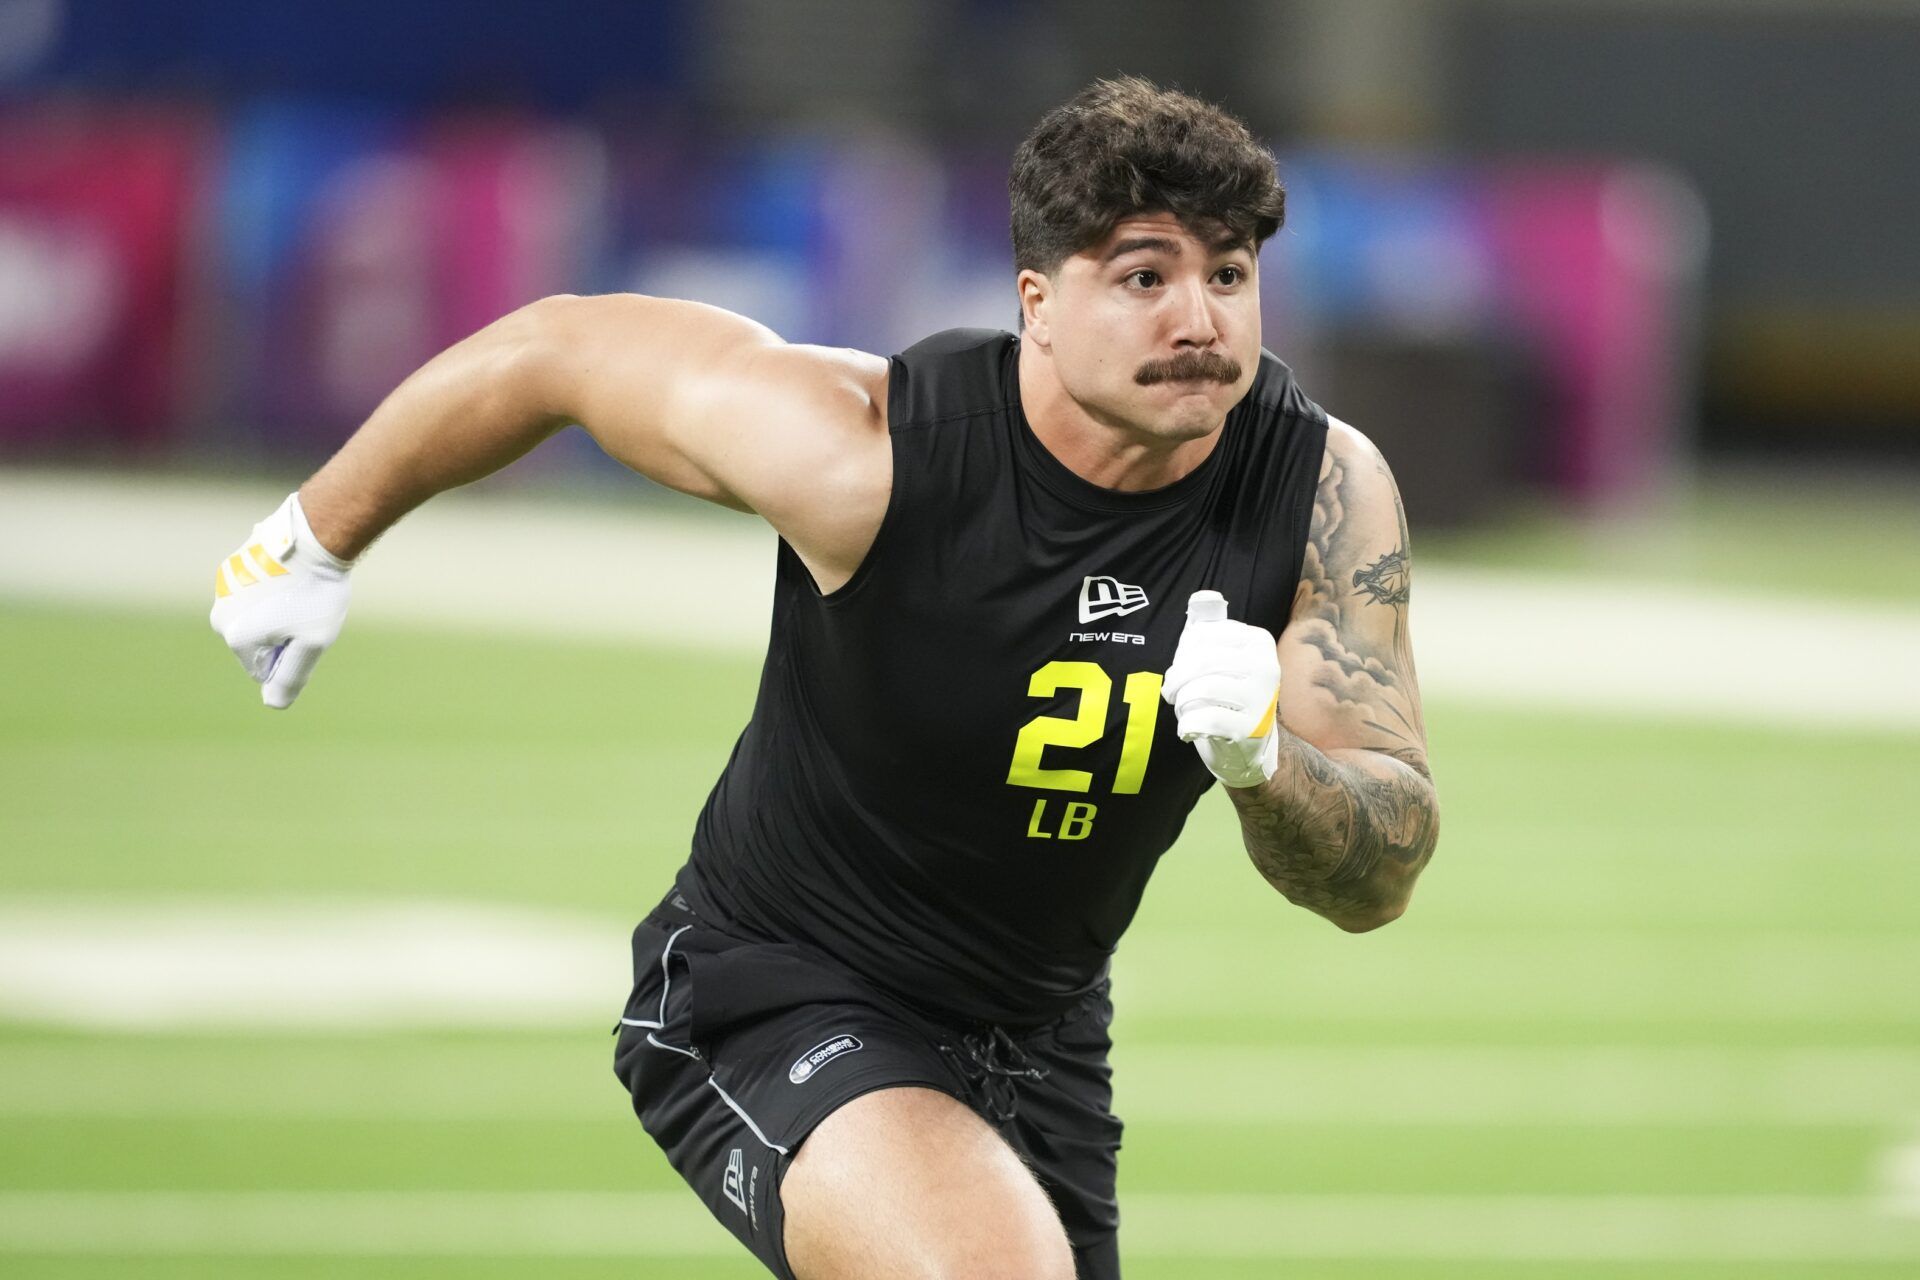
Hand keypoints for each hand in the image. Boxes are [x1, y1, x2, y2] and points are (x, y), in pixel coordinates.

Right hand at [209, 492, 352, 708]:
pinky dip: (273, 588)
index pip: (265, 670)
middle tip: (306, 610)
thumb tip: (272, 704)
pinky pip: (255, 591)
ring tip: (299, 591)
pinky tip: (291, 574)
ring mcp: (224, 588)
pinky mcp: (233, 566)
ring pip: (255, 616)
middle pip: (258, 642)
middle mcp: (220, 614)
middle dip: (283, 634)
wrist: (315, 536)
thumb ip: (291, 677)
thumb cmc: (317, 593)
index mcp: (236, 637)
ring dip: (278, 610)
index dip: (293, 655)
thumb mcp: (312, 643)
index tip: (307, 629)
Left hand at [1161, 589, 1281, 788]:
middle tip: (1170, 692)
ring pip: (1200, 690)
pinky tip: (1188, 728)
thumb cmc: (1229, 693)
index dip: (1181, 652)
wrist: (1250, 744)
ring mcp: (1262, 699)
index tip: (1180, 667)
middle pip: (1200, 662)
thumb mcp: (1223, 656)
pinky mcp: (1251, 728)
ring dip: (1181, 702)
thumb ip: (1210, 626)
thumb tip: (1203, 598)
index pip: (1202, 635)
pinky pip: (1204, 719)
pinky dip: (1187, 724)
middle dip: (1175, 679)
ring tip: (1184, 708)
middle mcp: (1266, 666)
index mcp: (1258, 641)